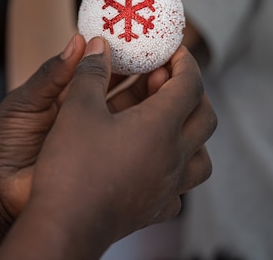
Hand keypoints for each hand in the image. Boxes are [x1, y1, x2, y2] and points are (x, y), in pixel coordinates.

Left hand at [0, 34, 171, 232]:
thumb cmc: (2, 144)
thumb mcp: (25, 102)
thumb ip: (52, 74)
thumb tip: (79, 40)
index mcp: (69, 97)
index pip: (101, 71)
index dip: (120, 56)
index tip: (140, 39)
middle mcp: (89, 117)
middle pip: (124, 91)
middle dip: (144, 73)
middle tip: (163, 57)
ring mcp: (98, 141)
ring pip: (133, 116)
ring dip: (151, 96)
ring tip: (166, 78)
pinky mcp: (104, 163)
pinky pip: (129, 144)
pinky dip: (147, 129)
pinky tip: (161, 115)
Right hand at [24, 36, 215, 245]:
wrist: (66, 226)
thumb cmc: (72, 165)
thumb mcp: (77, 109)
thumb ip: (91, 73)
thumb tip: (99, 45)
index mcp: (161, 127)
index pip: (190, 84)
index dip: (185, 61)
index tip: (173, 50)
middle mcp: (175, 157)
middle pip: (206, 117)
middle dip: (193, 92)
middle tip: (169, 80)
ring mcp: (169, 187)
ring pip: (202, 156)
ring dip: (193, 133)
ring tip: (169, 122)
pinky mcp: (156, 209)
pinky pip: (181, 188)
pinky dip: (176, 171)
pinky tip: (155, 166)